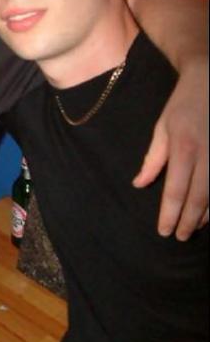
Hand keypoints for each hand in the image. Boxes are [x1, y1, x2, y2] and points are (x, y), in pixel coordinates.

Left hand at [133, 60, 208, 239]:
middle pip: (199, 198)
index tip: (164, 231)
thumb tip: (139, 184)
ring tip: (194, 227)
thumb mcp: (162, 128)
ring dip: (206, 215)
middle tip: (180, 237)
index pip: (175, 191)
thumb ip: (153, 159)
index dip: (170, 214)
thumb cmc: (183, 105)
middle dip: (189, 221)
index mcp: (184, 149)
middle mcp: (208, 155)